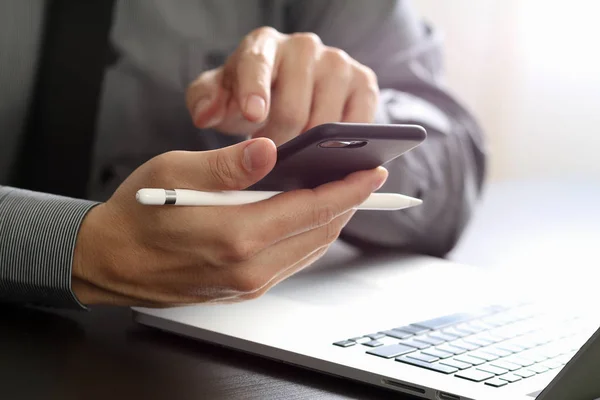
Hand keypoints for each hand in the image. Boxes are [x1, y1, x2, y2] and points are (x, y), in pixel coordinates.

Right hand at [72, 138, 386, 306]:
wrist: (111, 261)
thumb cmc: (139, 212)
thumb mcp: (176, 173)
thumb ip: (228, 165)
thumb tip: (270, 149)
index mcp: (235, 235)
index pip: (311, 210)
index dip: (348, 189)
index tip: (373, 172)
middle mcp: (249, 267)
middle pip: (319, 232)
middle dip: (348, 203)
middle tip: (365, 177)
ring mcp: (250, 283)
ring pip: (310, 248)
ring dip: (332, 219)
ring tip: (344, 191)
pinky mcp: (246, 288)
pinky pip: (292, 260)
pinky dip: (309, 235)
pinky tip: (311, 214)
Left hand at [186, 27, 378, 144]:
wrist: (283, 93)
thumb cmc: (248, 97)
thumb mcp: (219, 97)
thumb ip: (205, 101)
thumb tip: (206, 115)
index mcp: (263, 45)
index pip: (257, 64)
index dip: (255, 91)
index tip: (252, 115)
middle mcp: (303, 47)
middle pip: (294, 107)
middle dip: (279, 143)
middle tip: (270, 160)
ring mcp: (338, 64)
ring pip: (327, 121)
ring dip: (310, 149)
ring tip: (296, 156)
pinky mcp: (365, 84)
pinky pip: (359, 123)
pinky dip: (344, 146)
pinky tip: (328, 154)